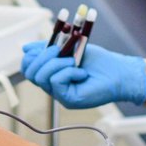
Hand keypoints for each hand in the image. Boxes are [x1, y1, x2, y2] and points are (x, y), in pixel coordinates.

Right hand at [21, 42, 145, 108]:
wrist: (120, 73)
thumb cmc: (100, 62)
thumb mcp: (71, 48)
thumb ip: (49, 47)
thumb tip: (25, 48)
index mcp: (52, 74)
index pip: (28, 67)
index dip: (32, 55)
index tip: (48, 44)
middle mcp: (53, 86)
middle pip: (30, 73)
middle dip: (42, 57)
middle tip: (59, 49)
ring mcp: (60, 94)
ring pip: (41, 77)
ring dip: (56, 63)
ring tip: (73, 61)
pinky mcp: (69, 100)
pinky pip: (56, 82)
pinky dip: (68, 72)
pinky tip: (82, 72)